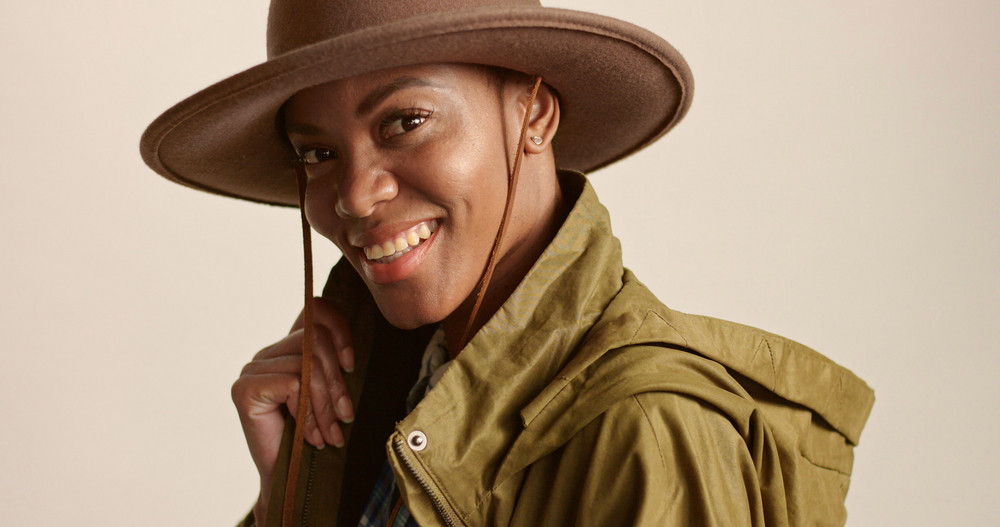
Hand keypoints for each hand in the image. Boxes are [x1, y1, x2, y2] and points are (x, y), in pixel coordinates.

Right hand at [231, 297, 354, 522]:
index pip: (315, 311)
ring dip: (326, 406)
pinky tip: (310, 436)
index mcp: (287, 347)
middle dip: (337, 383)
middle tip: (345, 418)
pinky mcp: (245, 388)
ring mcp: (252, 369)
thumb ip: (335, 364)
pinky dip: (310, 413)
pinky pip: (294, 384)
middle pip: (316, 341)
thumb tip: (351, 350)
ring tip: (330, 433)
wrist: (289, 476)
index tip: (351, 366)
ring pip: (308, 364)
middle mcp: (267, 353)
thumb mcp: (332, 392)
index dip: (340, 331)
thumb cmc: (313, 434)